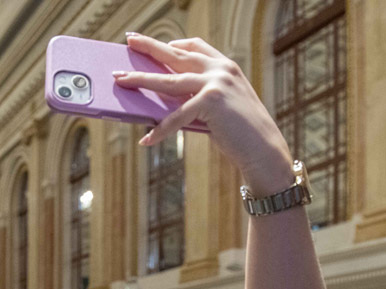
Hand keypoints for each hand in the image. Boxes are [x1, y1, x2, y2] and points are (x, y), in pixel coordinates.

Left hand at [114, 34, 292, 193]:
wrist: (264, 149)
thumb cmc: (240, 132)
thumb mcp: (220, 107)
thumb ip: (198, 97)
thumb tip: (162, 102)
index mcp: (225, 67)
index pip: (195, 46)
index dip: (173, 44)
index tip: (156, 43)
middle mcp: (220, 69)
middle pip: (176, 55)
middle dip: (150, 47)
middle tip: (129, 41)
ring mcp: (216, 83)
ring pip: (168, 80)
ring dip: (142, 79)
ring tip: (121, 79)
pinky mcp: (211, 102)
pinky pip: (176, 116)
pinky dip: (160, 130)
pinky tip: (146, 140)